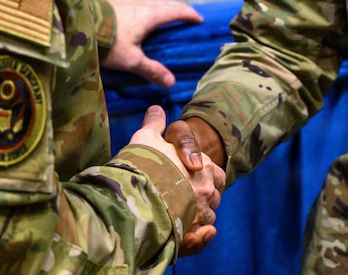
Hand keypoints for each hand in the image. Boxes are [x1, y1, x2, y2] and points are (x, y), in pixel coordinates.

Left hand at [104, 0, 202, 87]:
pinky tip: (144, 20)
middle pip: (167, 4)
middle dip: (179, 10)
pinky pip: (142, 5)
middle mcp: (142, 4)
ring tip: (168, 19)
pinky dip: (151, 10)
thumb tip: (172, 82)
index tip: (200, 20)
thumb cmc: (108, 41)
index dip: (190, 14)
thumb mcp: (131, 60)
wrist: (78, 24)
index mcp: (150, 15)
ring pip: (153, 3)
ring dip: (164, 9)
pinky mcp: (117, 4)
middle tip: (188, 18)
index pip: (177, 10)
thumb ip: (152, 70)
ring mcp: (128, 2)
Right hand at [130, 106, 224, 251]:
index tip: (189, 177)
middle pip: (211, 197)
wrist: (132, 192)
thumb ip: (154, 124)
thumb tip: (155, 108)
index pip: (215, 173)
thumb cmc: (141, 163)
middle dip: (200, 198)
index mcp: (203, 166)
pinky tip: (188, 234)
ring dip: (197, 217)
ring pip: (205, 218)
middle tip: (180, 197)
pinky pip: (200, 239)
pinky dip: (198, 238)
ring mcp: (201, 214)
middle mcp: (207, 191)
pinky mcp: (190, 235)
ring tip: (178, 214)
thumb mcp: (147, 137)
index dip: (204, 176)